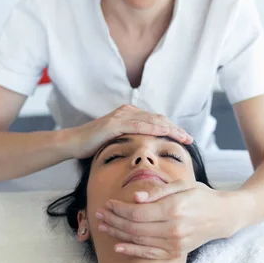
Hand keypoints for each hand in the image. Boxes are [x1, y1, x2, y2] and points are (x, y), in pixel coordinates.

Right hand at [67, 105, 192, 158]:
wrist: (73, 143)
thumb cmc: (94, 145)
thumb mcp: (118, 142)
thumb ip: (131, 141)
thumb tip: (147, 151)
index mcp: (130, 115)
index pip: (156, 121)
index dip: (172, 129)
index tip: (186, 138)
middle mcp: (128, 111)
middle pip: (158, 119)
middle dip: (176, 129)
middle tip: (190, 138)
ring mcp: (121, 116)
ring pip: (152, 120)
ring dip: (170, 128)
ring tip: (183, 136)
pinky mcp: (114, 123)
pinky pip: (138, 125)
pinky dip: (153, 128)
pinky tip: (165, 132)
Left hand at [96, 181, 240, 259]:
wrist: (222, 215)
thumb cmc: (200, 195)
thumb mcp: (182, 185)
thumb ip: (158, 191)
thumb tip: (135, 197)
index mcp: (174, 208)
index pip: (137, 212)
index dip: (119, 209)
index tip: (108, 202)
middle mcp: (174, 228)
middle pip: (134, 227)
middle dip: (113, 220)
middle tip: (99, 213)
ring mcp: (175, 243)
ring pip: (139, 240)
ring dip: (118, 234)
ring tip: (103, 226)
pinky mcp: (176, 252)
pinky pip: (150, 254)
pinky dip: (132, 251)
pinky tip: (118, 247)